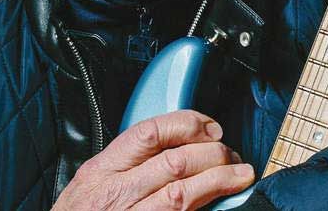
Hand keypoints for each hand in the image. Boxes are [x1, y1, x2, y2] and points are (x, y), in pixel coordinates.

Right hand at [52, 109, 254, 209]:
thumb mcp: (88, 185)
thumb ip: (123, 164)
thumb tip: (169, 146)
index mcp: (101, 171)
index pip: (149, 132)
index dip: (187, 124)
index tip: (209, 127)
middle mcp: (115, 194)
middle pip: (175, 161)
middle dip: (212, 153)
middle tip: (230, 154)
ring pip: (184, 193)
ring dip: (220, 180)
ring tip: (239, 174)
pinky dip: (207, 208)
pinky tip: (224, 203)